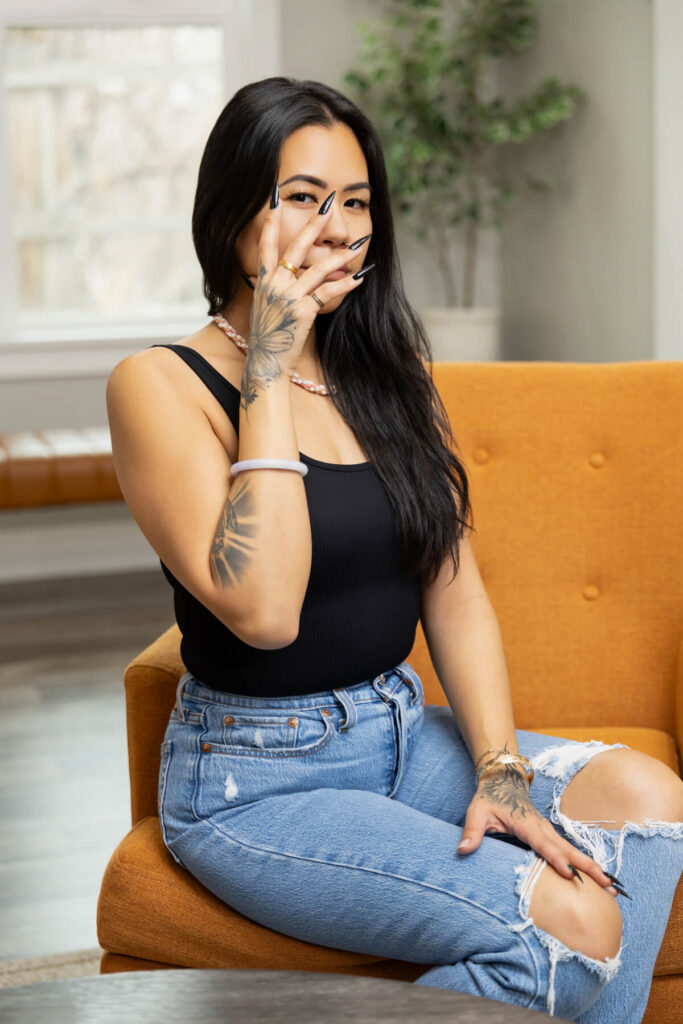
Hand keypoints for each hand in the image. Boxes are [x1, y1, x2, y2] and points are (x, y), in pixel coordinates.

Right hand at [244, 187, 364, 388]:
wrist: (264, 363)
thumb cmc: (266, 338)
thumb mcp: (261, 307)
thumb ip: (265, 288)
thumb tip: (262, 277)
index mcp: (263, 281)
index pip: (265, 244)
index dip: (270, 221)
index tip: (274, 199)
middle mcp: (274, 285)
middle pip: (295, 247)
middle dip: (313, 225)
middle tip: (327, 207)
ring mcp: (288, 297)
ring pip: (317, 269)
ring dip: (339, 257)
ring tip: (356, 246)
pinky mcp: (302, 312)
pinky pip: (328, 293)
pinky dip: (346, 285)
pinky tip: (358, 278)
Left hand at [457, 763, 622, 895]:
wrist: (502, 780)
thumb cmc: (489, 798)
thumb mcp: (476, 812)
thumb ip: (471, 832)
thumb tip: (462, 851)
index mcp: (526, 824)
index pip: (543, 844)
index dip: (556, 859)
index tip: (569, 875)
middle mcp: (542, 828)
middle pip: (568, 850)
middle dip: (588, 867)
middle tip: (607, 884)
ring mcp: (548, 831)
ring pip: (572, 851)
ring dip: (592, 867)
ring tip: (611, 886)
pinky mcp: (549, 835)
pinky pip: (568, 851)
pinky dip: (584, 864)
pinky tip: (596, 878)